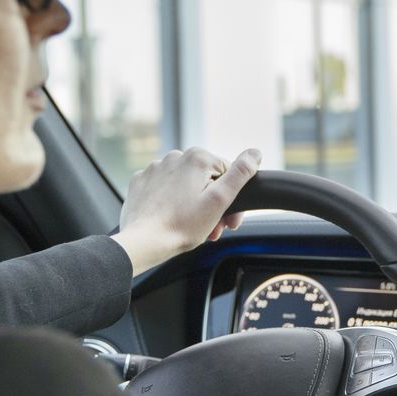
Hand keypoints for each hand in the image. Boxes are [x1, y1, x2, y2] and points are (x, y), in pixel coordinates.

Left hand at [110, 147, 261, 275]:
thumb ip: (240, 174)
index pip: (226, 173)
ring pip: (184, 184)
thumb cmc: (182, 225)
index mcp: (197, 157)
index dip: (230, 198)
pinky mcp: (141, 181)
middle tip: (212, 228)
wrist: (143, 242)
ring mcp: (155, 168)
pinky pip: (163, 188)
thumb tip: (255, 153)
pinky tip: (171, 217)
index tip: (228, 220)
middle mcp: (174, 156)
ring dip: (192, 203)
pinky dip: (170, 201)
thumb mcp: (219, 201)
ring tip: (191, 226)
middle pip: (204, 179)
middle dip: (211, 203)